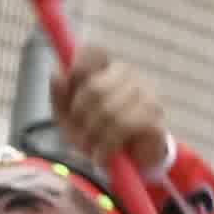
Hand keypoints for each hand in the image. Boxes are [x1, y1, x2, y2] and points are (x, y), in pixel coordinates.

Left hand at [47, 53, 169, 186]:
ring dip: (93, 135)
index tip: (69, 87)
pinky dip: (107, 146)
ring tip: (91, 148)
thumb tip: (58, 75)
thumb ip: (59, 95)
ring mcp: (147, 94)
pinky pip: (124, 127)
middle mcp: (130, 76)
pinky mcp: (155, 116)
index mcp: (107, 69)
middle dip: (80, 117)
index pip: (95, 52)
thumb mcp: (68, 116)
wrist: (130, 161)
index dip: (78, 67)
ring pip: (109, 110)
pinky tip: (103, 155)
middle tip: (76, 135)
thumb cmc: (96, 132)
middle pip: (95, 87)